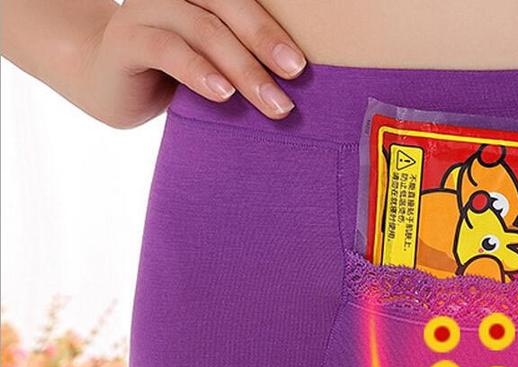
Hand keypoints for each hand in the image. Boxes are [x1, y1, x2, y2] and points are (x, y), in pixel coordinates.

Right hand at [80, 0, 306, 127]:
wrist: (109, 84)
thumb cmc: (178, 73)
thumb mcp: (218, 60)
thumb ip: (247, 54)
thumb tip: (303, 78)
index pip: (247, 1)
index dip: (277, 26)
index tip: (305, 63)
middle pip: (231, 8)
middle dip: (267, 44)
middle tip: (296, 76)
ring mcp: (148, 9)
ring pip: (204, 29)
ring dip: (243, 68)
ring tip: (272, 103)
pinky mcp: (126, 39)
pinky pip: (167, 49)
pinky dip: (199, 71)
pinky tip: (222, 93)